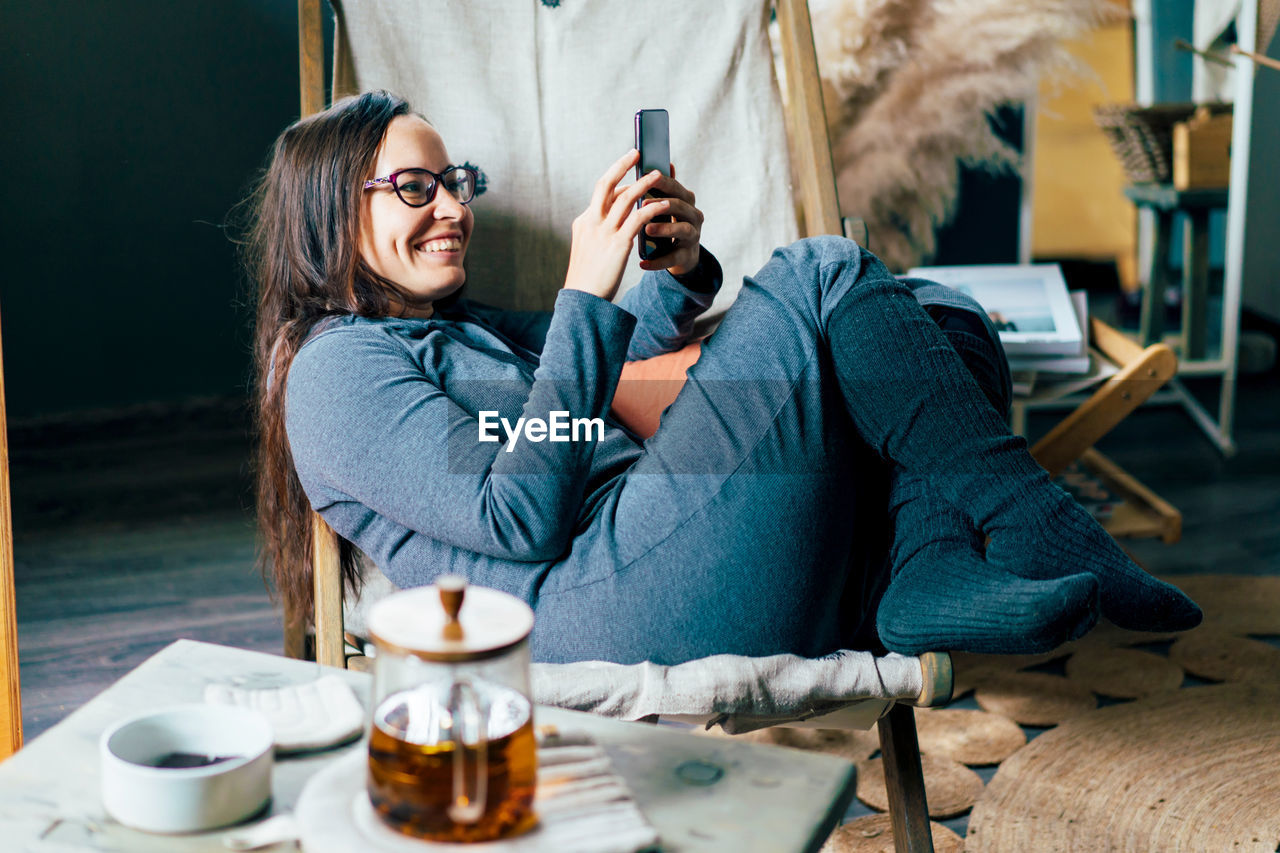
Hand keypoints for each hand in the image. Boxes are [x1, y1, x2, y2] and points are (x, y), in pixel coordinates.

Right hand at [563, 150, 673, 300]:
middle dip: (622, 165)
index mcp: (583, 222)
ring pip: (626, 198)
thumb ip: (598, 232)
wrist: (583, 299)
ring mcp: (604, 232)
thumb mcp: (588, 249)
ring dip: (644, 183)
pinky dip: (652, 208)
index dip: (617, 179)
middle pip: (607, 184)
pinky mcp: (618, 244)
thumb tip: (614, 223)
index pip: (601, 193)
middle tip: (637, 152)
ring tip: (659, 174)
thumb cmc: (588, 277)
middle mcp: (591, 222)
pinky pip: (639, 219)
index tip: (629, 169)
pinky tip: (664, 204)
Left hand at [638, 164, 702, 276]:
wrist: (680, 256)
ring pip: (682, 229)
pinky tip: (642, 263)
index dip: (661, 182)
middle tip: (643, 203)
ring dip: (665, 229)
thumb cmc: (669, 224)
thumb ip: (664, 187)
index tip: (643, 177)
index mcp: (686, 200)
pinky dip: (657, 261)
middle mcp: (694, 216)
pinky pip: (673, 258)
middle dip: (662, 203)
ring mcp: (693, 236)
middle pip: (681, 206)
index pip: (675, 187)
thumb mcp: (667, 205)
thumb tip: (666, 162)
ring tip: (647, 230)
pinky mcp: (687, 256)